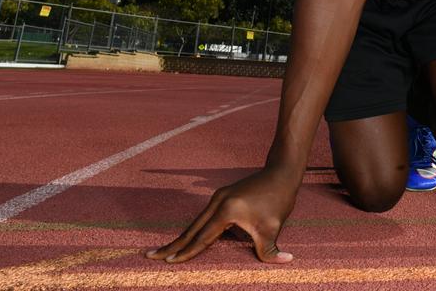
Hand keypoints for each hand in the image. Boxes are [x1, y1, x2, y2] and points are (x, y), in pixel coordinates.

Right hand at [146, 167, 298, 263]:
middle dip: (172, 245)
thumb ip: (270, 249)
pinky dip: (195, 229)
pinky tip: (188, 239)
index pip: (202, 237)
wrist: (281, 173)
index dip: (186, 252)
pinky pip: (205, 217)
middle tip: (150, 256)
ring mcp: (219, 197)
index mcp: (226, 210)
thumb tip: (285, 262)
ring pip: (196, 222)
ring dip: (182, 237)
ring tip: (164, 251)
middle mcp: (217, 202)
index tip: (168, 261)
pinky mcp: (223, 196)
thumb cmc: (278, 199)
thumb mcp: (273, 227)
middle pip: (191, 229)